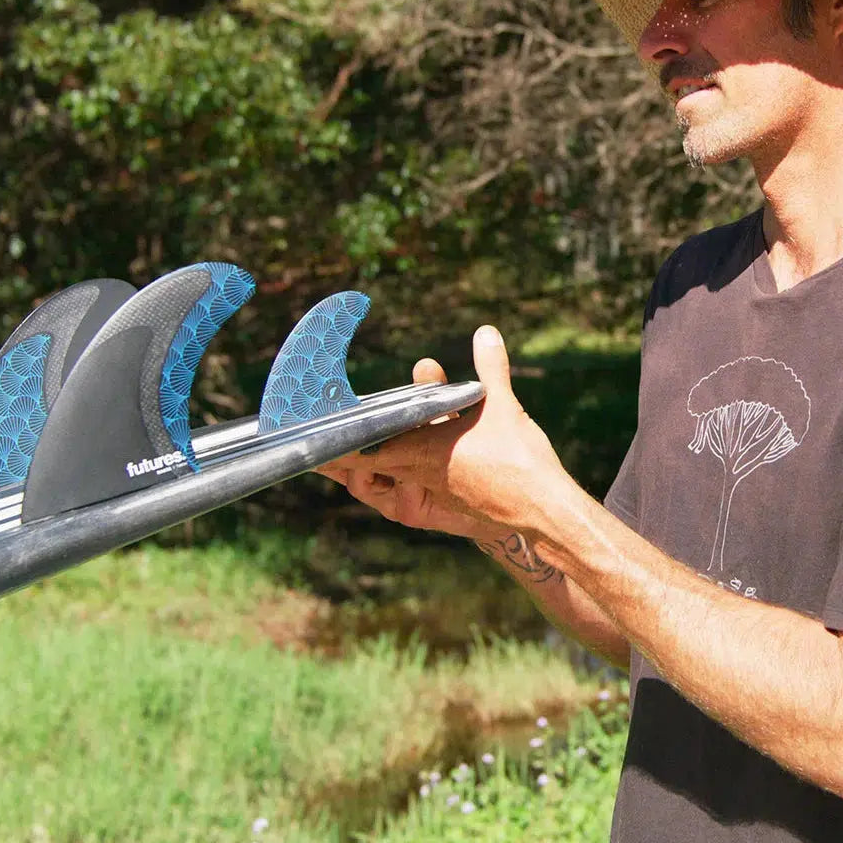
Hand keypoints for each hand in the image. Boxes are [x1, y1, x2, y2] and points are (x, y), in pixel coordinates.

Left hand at [317, 326, 573, 541]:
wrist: (541, 511)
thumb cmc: (518, 460)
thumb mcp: (503, 406)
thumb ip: (490, 368)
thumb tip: (486, 332)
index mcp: (418, 451)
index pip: (356, 450)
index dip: (326, 447)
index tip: (301, 436)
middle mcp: (415, 476)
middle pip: (360, 470)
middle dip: (337, 458)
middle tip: (309, 449)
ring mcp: (425, 495)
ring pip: (380, 486)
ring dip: (364, 471)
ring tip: (342, 458)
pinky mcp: (438, 511)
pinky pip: (402, 499)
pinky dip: (391, 486)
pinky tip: (389, 477)